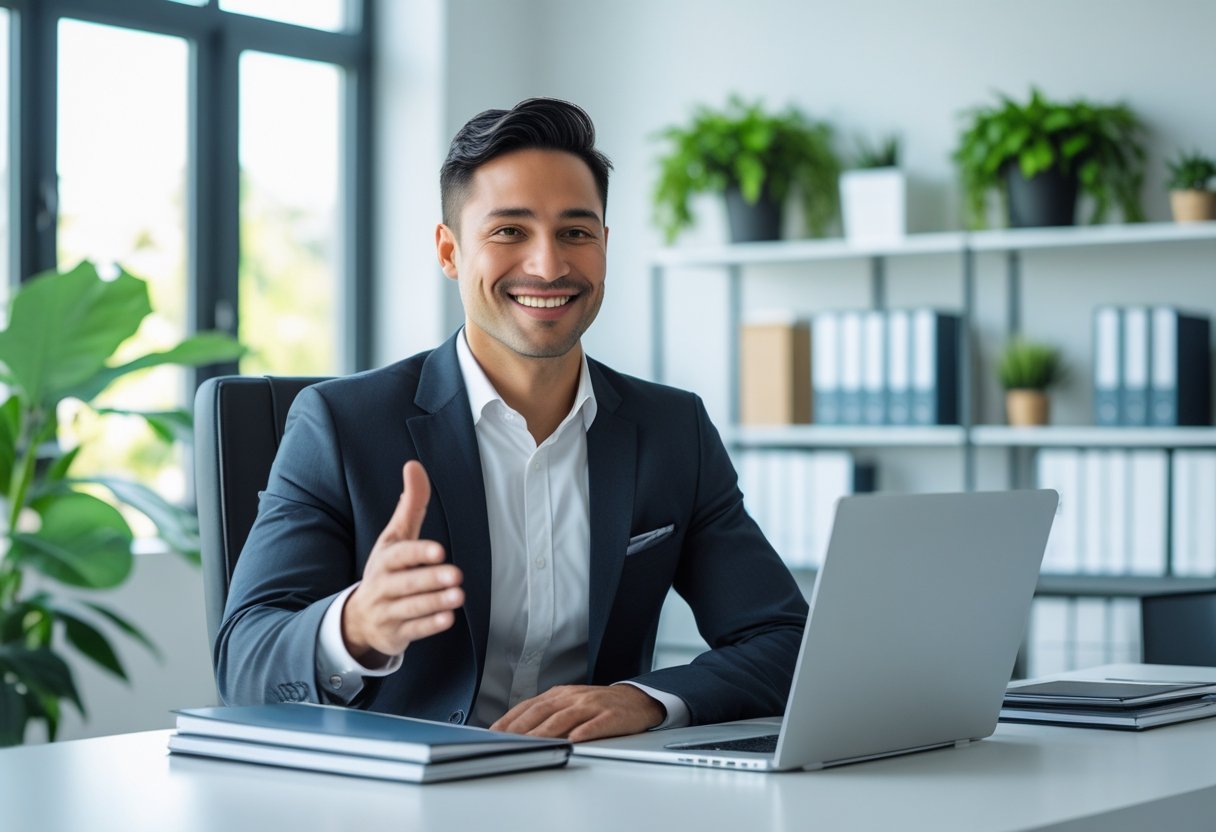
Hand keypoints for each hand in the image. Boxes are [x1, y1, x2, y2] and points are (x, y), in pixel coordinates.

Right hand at [341, 460, 462, 662]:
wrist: (358, 618)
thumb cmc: (386, 570)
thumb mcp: (395, 538)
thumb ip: (410, 505)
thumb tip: (414, 465)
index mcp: (385, 559)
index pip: (399, 555)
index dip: (418, 553)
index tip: (439, 550)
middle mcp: (383, 585)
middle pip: (406, 583)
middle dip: (430, 579)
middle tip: (456, 575)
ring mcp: (388, 611)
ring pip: (411, 608)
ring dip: (435, 602)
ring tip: (459, 596)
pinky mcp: (396, 633)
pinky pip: (413, 630)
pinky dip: (429, 625)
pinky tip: (448, 618)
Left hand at [489, 684, 664, 741]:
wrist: (636, 701)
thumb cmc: (599, 706)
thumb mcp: (570, 704)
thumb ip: (548, 714)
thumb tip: (518, 731)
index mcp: (561, 694)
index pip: (530, 705)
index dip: (511, 718)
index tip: (494, 731)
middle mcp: (574, 697)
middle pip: (544, 711)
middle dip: (522, 726)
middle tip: (505, 740)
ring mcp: (592, 705)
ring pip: (565, 718)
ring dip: (546, 731)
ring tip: (532, 742)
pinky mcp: (611, 716)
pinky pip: (596, 724)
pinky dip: (585, 732)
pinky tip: (574, 739)